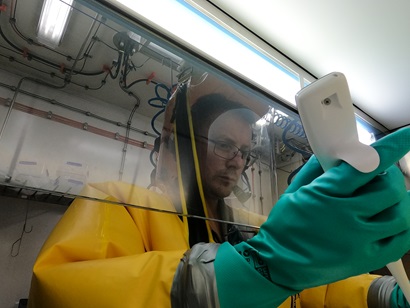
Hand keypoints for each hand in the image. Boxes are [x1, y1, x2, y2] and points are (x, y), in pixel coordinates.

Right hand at [215, 127, 409, 306]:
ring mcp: (360, 241)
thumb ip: (316, 170)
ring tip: (385, 198)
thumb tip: (334, 152)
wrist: (279, 264)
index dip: (391, 148)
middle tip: (379, 176)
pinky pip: (401, 242)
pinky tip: (391, 219)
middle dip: (389, 177)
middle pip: (389, 189)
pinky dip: (402, 226)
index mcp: (326, 195)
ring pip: (400, 214)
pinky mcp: (366, 259)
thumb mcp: (295, 191)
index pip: (365, 166)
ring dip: (398, 201)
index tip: (408, 136)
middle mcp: (347, 217)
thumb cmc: (284, 226)